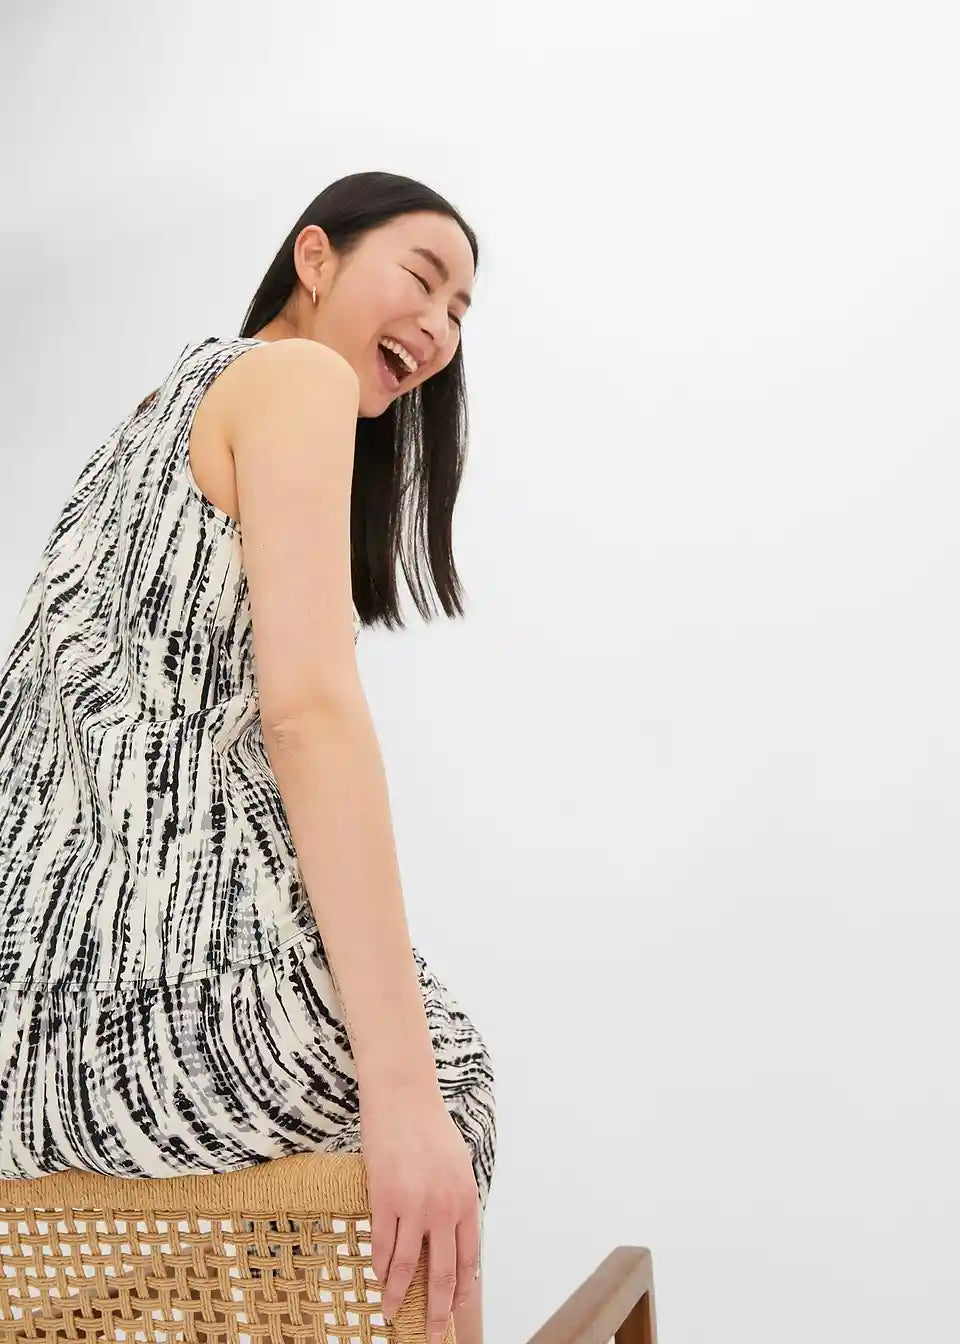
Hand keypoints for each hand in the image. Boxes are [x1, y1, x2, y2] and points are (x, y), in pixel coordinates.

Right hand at [360, 1087, 479, 1340]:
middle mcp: (444, 1208)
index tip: (454, 1309)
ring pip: (406, 1266)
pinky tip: (376, 1276)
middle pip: (441, 1272)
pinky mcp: (384, 1198)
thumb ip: (456, 1201)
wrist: (404, 1096)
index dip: (461, 1289)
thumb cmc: (430, 1126)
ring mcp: (413, 1205)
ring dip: (396, 1294)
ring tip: (390, 1312)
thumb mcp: (458, 1165)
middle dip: (435, 1309)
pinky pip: (381, 1244)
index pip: (469, 1259)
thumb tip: (452, 1236)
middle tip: (430, 1333)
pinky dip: (378, 1265)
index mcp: (466, 1200)